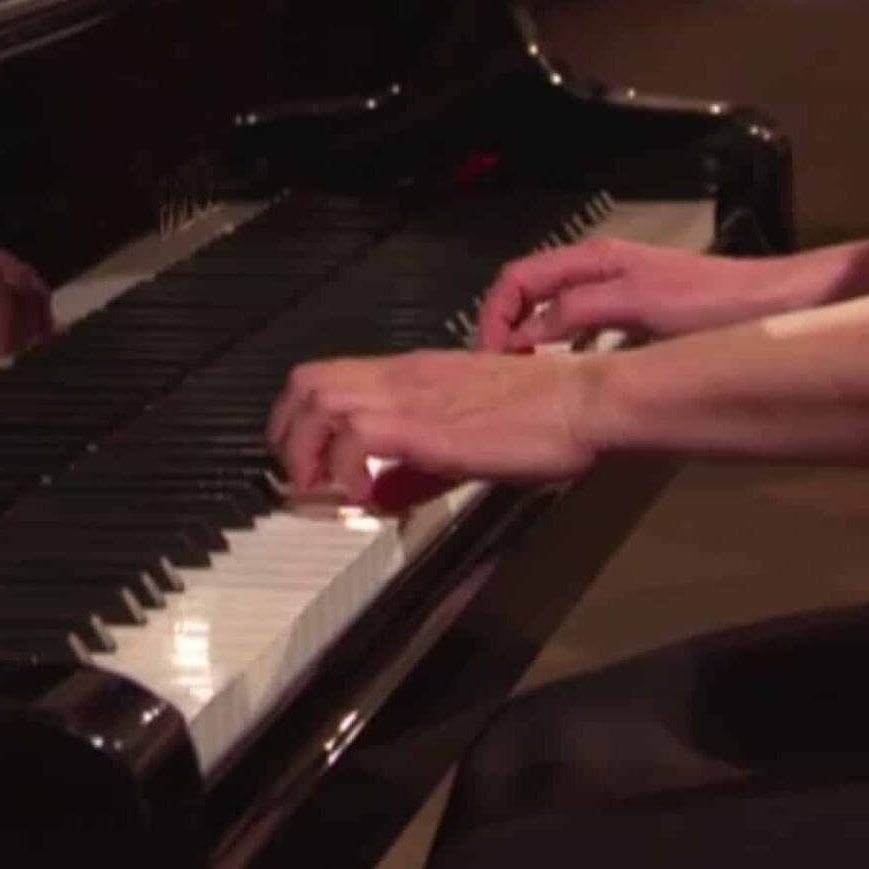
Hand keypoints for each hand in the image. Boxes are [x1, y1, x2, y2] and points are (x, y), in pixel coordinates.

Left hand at [268, 349, 602, 506]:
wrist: (581, 403)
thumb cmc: (543, 417)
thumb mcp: (465, 442)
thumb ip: (416, 467)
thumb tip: (378, 492)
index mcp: (413, 375)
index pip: (329, 376)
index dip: (299, 418)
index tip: (302, 459)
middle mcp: (404, 377)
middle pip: (308, 380)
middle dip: (287, 432)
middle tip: (300, 475)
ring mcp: (413, 396)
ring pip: (321, 398)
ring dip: (306, 447)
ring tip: (321, 486)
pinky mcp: (426, 424)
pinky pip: (357, 433)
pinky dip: (346, 465)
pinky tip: (366, 493)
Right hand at [473, 238, 802, 351]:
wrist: (772, 304)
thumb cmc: (712, 302)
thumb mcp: (637, 305)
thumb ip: (577, 313)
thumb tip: (525, 336)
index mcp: (592, 260)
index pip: (517, 278)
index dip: (494, 315)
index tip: (489, 357)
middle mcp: (598, 270)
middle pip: (529, 293)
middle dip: (505, 328)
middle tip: (500, 372)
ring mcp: (617, 291)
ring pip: (553, 312)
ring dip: (531, 339)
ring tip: (524, 377)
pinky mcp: (636, 314)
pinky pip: (580, 327)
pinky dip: (561, 347)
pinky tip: (568, 373)